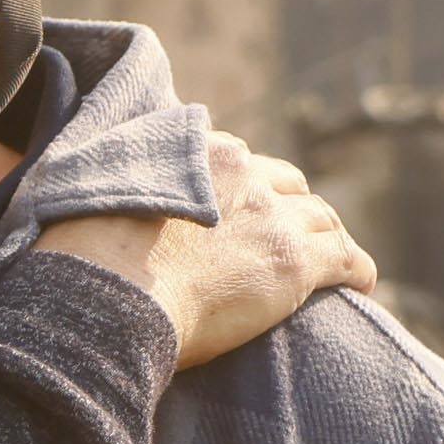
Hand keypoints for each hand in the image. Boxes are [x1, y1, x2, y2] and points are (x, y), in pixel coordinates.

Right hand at [36, 123, 375, 370]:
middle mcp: (242, 170)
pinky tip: (362, 286)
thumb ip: (110, 178)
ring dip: (327, 237)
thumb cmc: (81, 255)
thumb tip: (97, 190)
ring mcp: (272, 215)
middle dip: (291, 206)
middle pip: (286, 182)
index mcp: (194, 150)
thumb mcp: (88, 191)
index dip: (242, 187)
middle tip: (289, 236)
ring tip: (331, 261)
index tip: (238, 211)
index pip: (237, 158)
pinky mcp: (294, 262)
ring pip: (321, 217)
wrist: (105, 293)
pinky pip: (346, 259)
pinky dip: (358, 270)